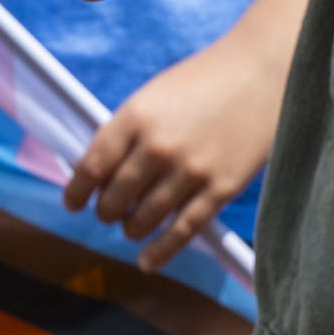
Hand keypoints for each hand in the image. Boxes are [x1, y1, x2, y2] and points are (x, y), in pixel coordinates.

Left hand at [62, 32, 279, 268]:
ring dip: (131, 228)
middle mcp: (157, 146)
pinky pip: (182, 230)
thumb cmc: (203, 81)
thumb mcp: (153, 97)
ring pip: (145, 218)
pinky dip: (161, 250)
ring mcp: (190, 170)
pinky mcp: (220, 189)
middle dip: (105, 210)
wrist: (261, 73)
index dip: (77, 190)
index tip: (72, 202)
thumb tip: (103, 171)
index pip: (92, 165)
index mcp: (134, 117)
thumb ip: (128, 132)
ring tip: (129, 228)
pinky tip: (147, 261)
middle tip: (106, 212)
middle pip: (115, 196)